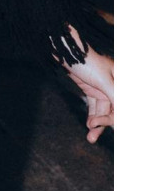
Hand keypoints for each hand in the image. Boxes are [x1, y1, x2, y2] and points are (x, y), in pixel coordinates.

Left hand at [58, 24, 113, 143]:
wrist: (66, 51)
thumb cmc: (86, 61)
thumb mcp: (103, 80)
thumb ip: (116, 96)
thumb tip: (123, 113)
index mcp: (122, 80)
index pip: (123, 104)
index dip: (118, 118)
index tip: (114, 129)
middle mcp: (115, 85)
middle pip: (114, 109)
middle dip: (105, 124)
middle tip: (92, 137)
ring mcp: (103, 88)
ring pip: (103, 110)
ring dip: (97, 124)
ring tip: (90, 138)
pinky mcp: (92, 90)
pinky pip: (94, 107)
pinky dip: (92, 117)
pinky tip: (89, 127)